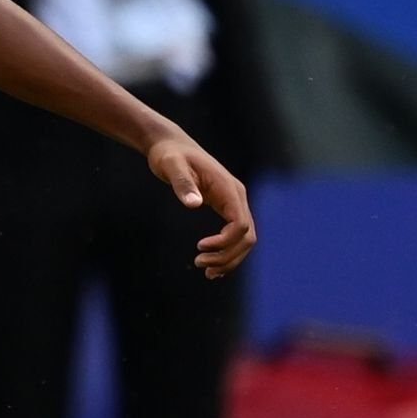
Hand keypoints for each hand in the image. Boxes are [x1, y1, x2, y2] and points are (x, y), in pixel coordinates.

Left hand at [145, 136, 256, 277]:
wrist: (171, 146)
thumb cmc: (169, 155)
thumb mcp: (171, 166)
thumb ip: (182, 183)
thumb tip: (194, 204)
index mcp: (228, 189)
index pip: (240, 224)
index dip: (225, 242)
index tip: (199, 247)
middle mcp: (236, 197)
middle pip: (247, 236)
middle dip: (227, 255)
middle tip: (199, 264)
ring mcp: (233, 202)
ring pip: (245, 239)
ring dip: (229, 258)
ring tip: (205, 271)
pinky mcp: (225, 207)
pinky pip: (236, 234)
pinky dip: (228, 252)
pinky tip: (212, 266)